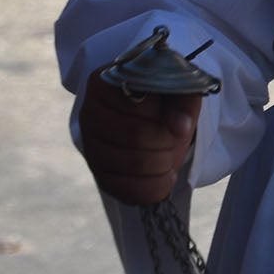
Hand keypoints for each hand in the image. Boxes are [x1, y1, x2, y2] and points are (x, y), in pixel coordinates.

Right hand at [75, 70, 199, 204]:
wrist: (151, 119)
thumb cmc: (162, 99)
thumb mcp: (176, 88)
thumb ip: (183, 97)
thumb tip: (180, 126)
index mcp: (104, 83)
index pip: (136, 104)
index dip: (164, 115)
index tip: (179, 118)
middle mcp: (90, 114)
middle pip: (135, 135)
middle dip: (167, 141)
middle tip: (177, 139)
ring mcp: (91, 146)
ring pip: (132, 165)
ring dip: (164, 163)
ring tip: (171, 155)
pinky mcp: (99, 174)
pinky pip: (127, 190)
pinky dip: (155, 187)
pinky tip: (166, 176)